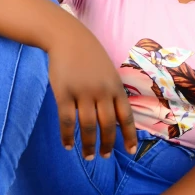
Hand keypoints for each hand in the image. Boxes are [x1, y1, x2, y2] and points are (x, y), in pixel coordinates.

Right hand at [46, 19, 138, 159]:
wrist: (67, 37)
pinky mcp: (64, 93)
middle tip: (104, 157)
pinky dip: (67, 135)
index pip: (126, 116)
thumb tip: (115, 117)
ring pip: (88, 126)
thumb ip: (112, 92)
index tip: (130, 151)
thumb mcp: (109, 71)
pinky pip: (67, 120)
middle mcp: (102, 92)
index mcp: (115, 87)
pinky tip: (68, 145)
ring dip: (88, 144)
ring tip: (88, 156)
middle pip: (107, 125)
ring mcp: (83, 93)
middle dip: (107, 144)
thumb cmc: (89, 55)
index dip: (129, 135)